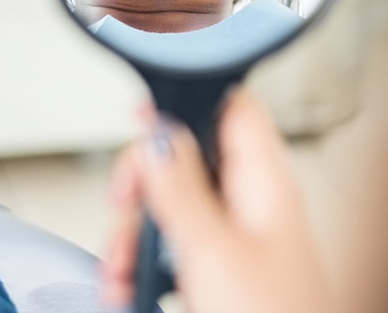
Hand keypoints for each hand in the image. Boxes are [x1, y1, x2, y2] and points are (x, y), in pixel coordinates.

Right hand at [102, 88, 331, 312]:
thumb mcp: (212, 249)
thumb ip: (179, 187)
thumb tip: (157, 133)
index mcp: (263, 180)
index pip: (228, 105)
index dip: (184, 99)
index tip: (140, 117)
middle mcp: (251, 201)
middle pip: (184, 158)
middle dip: (142, 184)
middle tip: (124, 205)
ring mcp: (236, 237)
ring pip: (171, 206)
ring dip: (135, 234)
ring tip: (124, 271)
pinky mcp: (220, 270)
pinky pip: (174, 247)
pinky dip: (147, 263)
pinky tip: (134, 287)